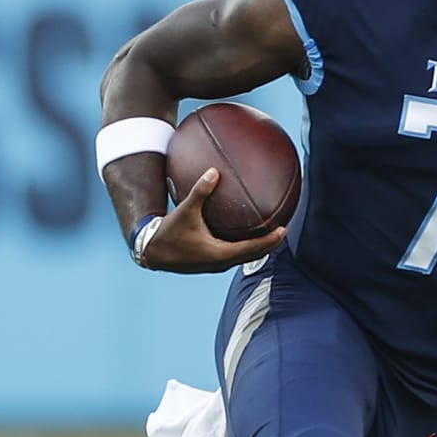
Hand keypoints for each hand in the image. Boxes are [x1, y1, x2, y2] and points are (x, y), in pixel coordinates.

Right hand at [138, 168, 287, 272]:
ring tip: (271, 232)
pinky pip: (235, 255)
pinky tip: (246, 233)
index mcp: (219, 254)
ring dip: (259, 247)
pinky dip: (246, 246)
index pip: (252, 248)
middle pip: (254, 255)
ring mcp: (216, 265)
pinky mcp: (211, 263)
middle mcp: (221, 263)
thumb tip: (214, 171)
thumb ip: (201, 191)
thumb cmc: (169, 233)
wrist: (153, 252)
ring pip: (245, 257)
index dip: (270, 240)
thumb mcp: (185, 210)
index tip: (283, 229)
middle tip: (283, 229)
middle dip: (270, 243)